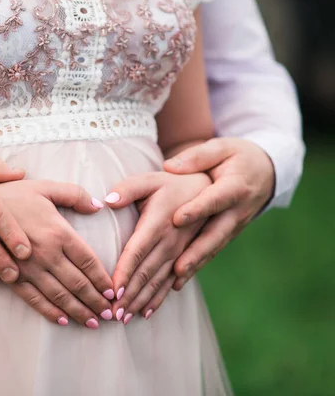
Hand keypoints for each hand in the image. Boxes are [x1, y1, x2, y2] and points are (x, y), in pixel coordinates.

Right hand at [0, 180, 114, 327]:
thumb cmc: (12, 195)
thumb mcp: (45, 187)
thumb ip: (74, 194)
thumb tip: (98, 204)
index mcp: (58, 232)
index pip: (88, 262)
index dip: (103, 280)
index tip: (114, 292)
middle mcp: (47, 253)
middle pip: (78, 283)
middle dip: (97, 301)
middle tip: (112, 315)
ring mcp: (29, 268)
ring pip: (60, 295)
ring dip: (79, 311)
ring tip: (94, 322)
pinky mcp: (12, 277)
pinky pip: (34, 298)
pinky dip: (50, 311)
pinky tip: (63, 320)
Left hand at [105, 172, 210, 323]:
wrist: (209, 189)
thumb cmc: (171, 183)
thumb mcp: (150, 180)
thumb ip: (128, 189)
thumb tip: (106, 200)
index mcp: (158, 222)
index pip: (137, 252)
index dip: (124, 272)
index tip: (111, 292)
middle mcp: (170, 241)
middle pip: (146, 273)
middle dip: (128, 295)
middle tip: (112, 314)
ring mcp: (181, 252)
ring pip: (158, 282)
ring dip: (141, 301)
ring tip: (125, 319)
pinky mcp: (186, 258)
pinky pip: (172, 282)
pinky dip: (159, 298)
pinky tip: (147, 312)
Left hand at [164, 138, 274, 288]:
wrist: (264, 172)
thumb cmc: (236, 157)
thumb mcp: (221, 149)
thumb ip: (197, 157)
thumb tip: (169, 167)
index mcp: (235, 186)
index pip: (215, 199)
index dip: (198, 209)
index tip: (177, 218)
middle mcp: (236, 211)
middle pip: (216, 234)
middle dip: (197, 252)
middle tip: (177, 267)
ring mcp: (233, 227)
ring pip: (213, 248)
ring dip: (194, 265)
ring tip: (175, 280)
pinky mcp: (226, 236)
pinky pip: (210, 253)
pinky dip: (195, 268)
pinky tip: (176, 284)